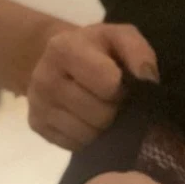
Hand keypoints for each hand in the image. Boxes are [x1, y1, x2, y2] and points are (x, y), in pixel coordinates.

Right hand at [26, 21, 159, 149]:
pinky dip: (86, 137)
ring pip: (87, 135)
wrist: (59, 60)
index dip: (120, 88)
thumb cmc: (97, 50)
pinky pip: (74, 145)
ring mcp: (38, 105)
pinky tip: (84, 119)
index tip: (119, 82)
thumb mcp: (119, 38)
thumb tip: (147, 80)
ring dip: (101, 127)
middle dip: (112, 110)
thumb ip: (138, 52)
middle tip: (110, 99)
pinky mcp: (37, 126)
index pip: (107, 84)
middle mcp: (44, 77)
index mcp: (63, 48)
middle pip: (99, 115)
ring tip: (98, 109)